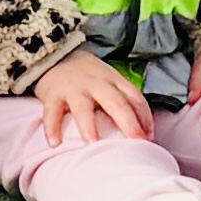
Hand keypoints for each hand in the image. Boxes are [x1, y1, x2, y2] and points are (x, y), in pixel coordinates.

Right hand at [33, 48, 154, 147]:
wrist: (53, 55)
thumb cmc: (86, 76)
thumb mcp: (108, 80)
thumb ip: (123, 99)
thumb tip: (143, 131)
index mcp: (113, 80)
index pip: (135, 98)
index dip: (144, 118)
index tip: (148, 138)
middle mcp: (96, 83)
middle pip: (115, 103)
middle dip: (128, 124)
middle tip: (136, 143)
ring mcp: (73, 89)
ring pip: (82, 109)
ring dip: (89, 127)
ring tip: (93, 145)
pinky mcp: (52, 94)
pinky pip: (51, 112)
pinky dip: (52, 127)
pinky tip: (54, 143)